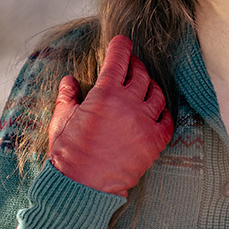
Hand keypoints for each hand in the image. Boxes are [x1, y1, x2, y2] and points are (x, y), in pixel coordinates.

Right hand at [47, 36, 173, 195]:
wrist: (83, 187)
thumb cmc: (68, 154)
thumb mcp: (61, 120)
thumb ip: (67, 97)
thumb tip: (68, 81)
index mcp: (104, 95)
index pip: (118, 59)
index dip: (121, 46)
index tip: (122, 42)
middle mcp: (128, 104)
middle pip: (141, 74)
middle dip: (135, 66)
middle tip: (130, 67)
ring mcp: (144, 123)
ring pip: (157, 94)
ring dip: (150, 87)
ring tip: (142, 89)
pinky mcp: (154, 142)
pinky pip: (167, 120)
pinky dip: (163, 112)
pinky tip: (154, 112)